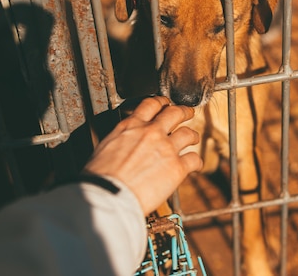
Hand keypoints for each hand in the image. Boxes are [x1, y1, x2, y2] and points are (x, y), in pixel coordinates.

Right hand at [84, 96, 202, 214]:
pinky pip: (194, 159)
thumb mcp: (105, 147)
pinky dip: (196, 162)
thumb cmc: (100, 177)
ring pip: (188, 133)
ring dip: (193, 135)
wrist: (108, 195)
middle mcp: (151, 132)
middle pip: (174, 113)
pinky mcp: (177, 167)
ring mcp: (166, 148)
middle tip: (187, 113)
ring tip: (193, 138)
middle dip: (183, 111)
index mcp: (130, 126)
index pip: (150, 104)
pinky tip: (195, 165)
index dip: (161, 102)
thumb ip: (121, 140)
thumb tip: (124, 144)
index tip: (165, 104)